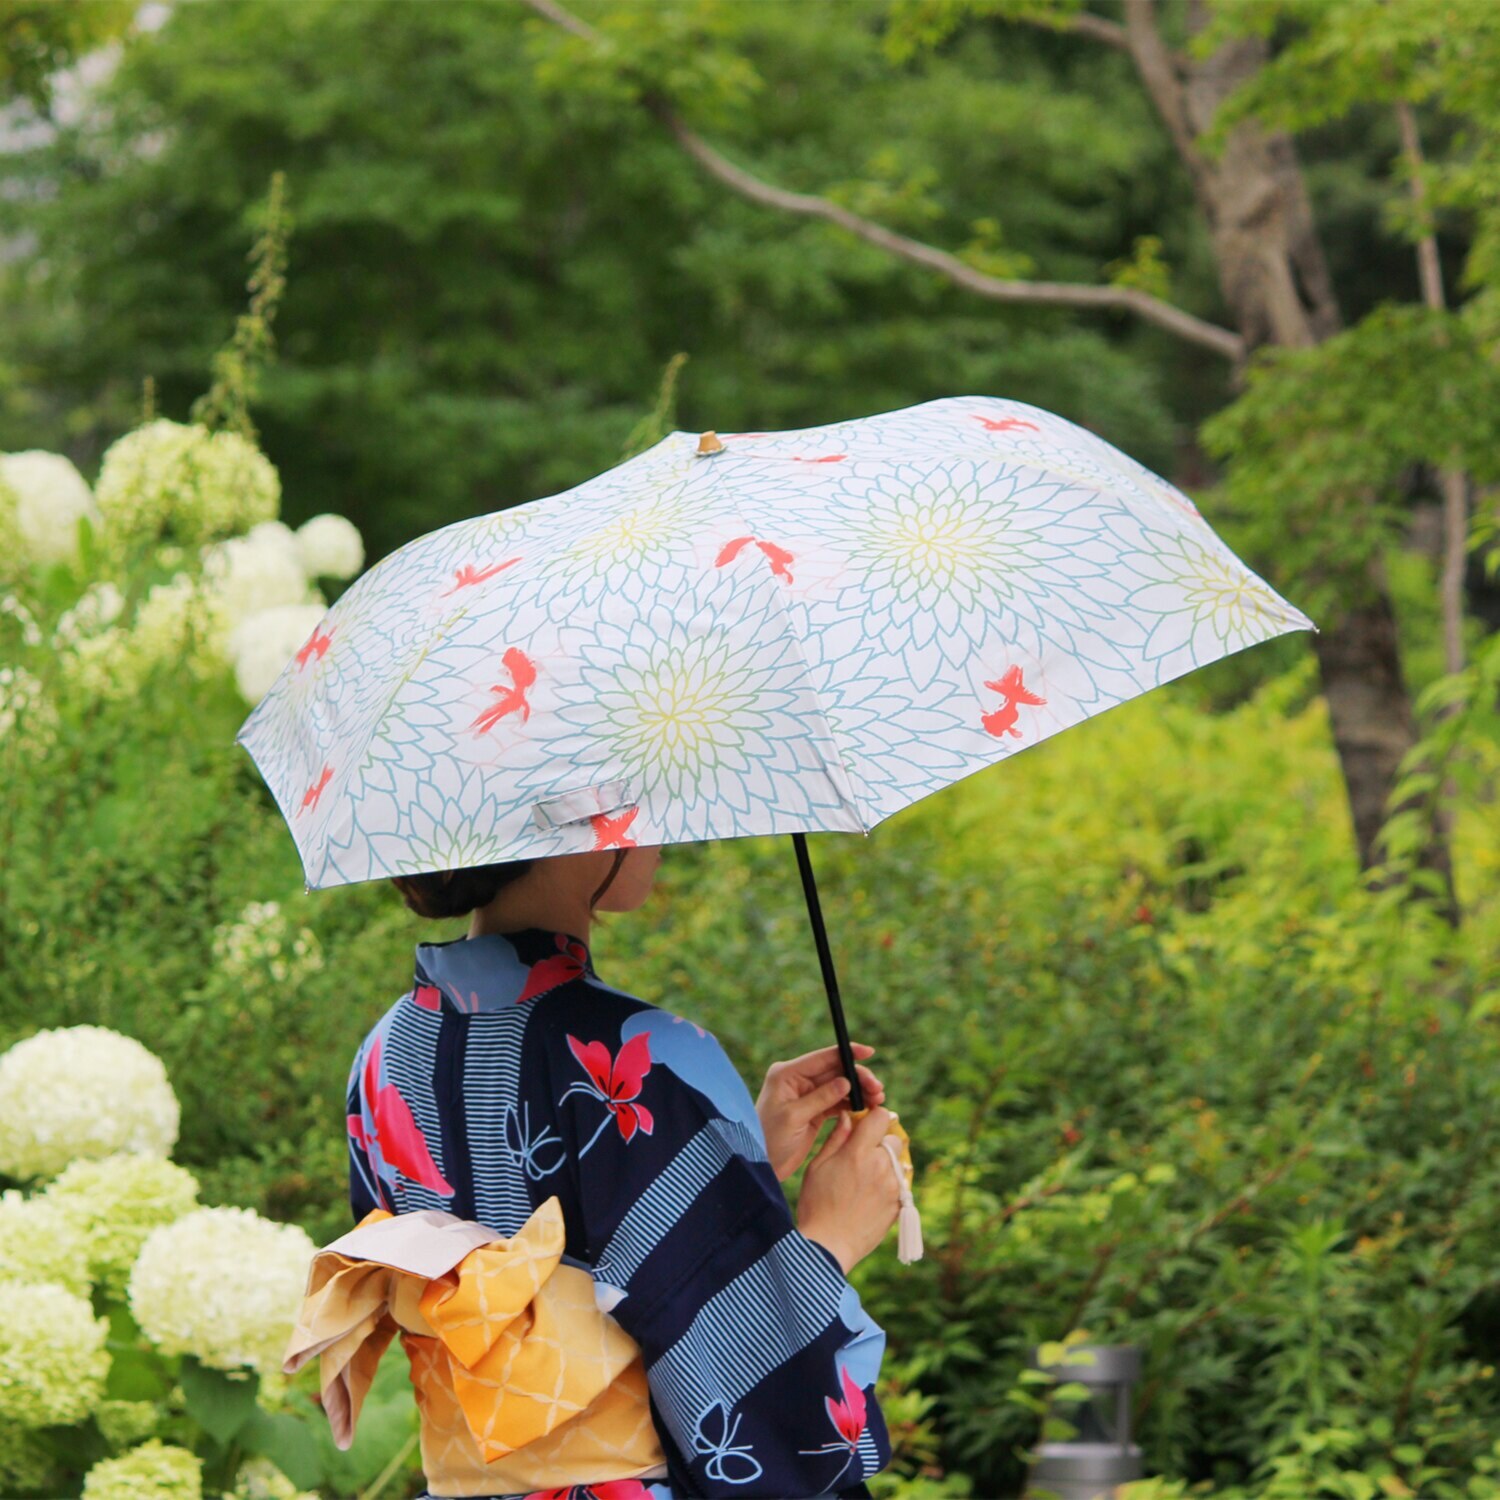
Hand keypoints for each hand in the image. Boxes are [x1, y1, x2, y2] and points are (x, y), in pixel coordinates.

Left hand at [756, 1043, 884, 1181]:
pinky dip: (853, 1105)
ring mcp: (807, 1094)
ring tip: (878, 1101)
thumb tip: (846, 1082)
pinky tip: (867, 1110)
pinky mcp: (814, 1110)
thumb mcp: (794, 1118)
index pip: (822, 1058)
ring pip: (840, 1086)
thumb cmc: (769, 1140)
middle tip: (878, 1090)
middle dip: (858, 1078)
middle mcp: (798, 1080)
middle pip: (836, 1071)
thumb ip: (820, 1098)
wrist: (761, 1165)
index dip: (847, 1053)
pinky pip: (838, 1102)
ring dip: (859, 1092)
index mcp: (787, 1074)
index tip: (869, 1052)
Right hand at [796, 1104, 902, 1273]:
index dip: (873, 1116)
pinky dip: (891, 1184)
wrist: (828, 1246)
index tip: (866, 1124)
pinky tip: (872, 1195)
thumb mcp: (818, 1166)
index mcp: (858, 1152)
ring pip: (898, 1162)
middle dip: (881, 1142)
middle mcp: (880, 1166)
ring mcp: (892, 1186)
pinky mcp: (899, 1205)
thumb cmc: (816, 1204)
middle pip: (893, 1139)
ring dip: (886, 1164)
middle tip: (864, 1155)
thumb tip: (848, 1117)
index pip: (879, 1117)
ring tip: (866, 1179)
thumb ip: (837, 1138)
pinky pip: (900, 1184)